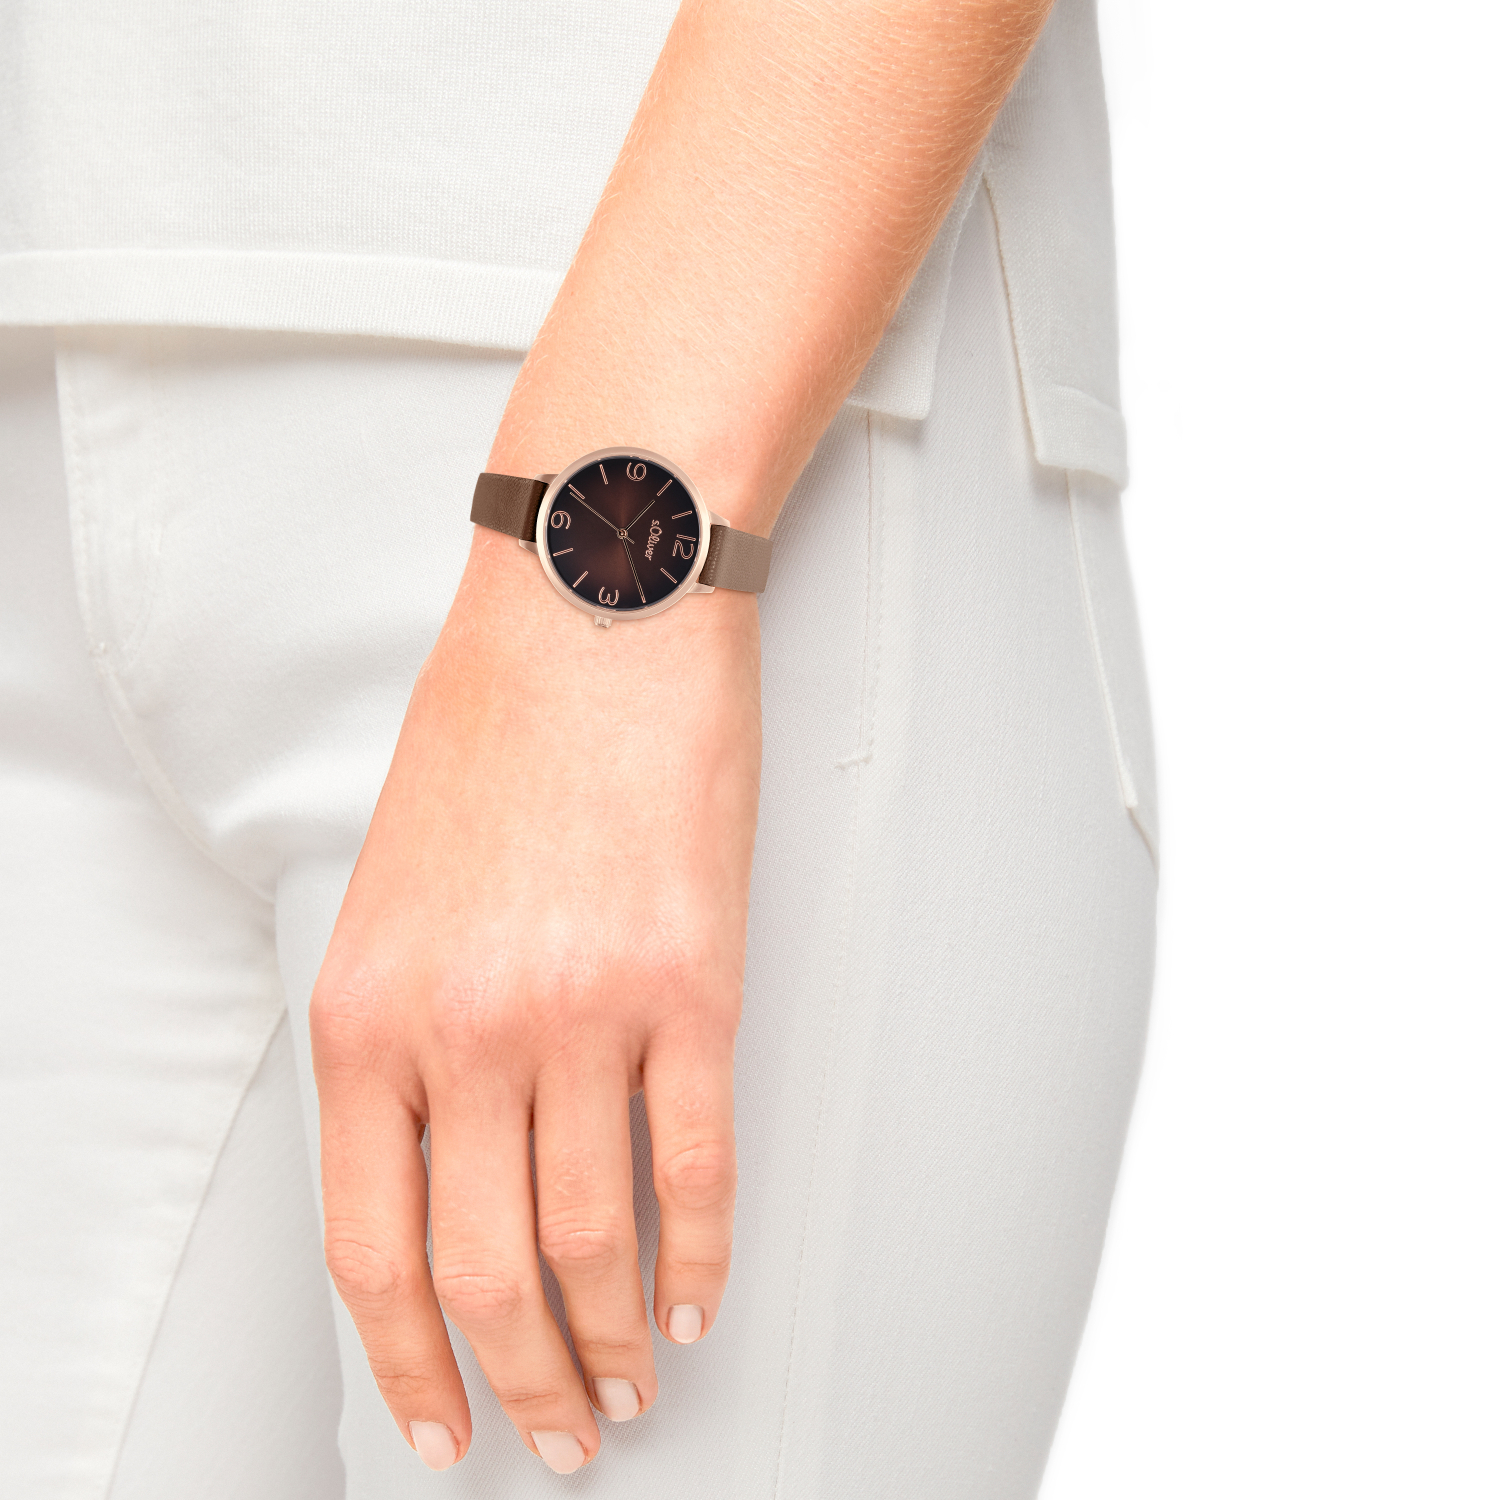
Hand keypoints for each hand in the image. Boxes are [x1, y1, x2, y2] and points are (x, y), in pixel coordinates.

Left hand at [309, 530, 759, 1472]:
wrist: (593, 613)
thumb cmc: (497, 733)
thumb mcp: (392, 893)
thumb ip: (403, 1036)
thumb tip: (443, 1165)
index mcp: (370, 1012)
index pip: (371, 1247)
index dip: (407, 1363)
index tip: (442, 1419)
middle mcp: (466, 1028)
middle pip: (485, 1272)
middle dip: (523, 1382)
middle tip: (558, 1430)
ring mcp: (583, 1010)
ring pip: (593, 1240)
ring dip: (612, 1341)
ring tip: (631, 1382)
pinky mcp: (692, 982)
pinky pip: (697, 1163)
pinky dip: (700, 1255)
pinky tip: (696, 1297)